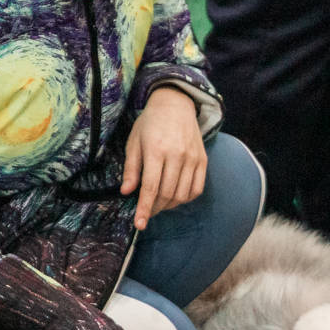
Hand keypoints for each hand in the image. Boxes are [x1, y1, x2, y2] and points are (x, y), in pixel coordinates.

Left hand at [122, 87, 207, 229]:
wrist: (176, 104)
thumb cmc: (150, 123)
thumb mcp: (134, 142)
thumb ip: (131, 168)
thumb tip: (126, 192)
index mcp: (156, 150)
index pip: (150, 187)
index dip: (144, 208)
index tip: (139, 224)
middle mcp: (177, 155)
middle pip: (167, 194)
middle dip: (155, 208)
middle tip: (146, 211)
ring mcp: (192, 158)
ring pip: (182, 194)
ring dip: (169, 205)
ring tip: (159, 203)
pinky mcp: (203, 160)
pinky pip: (197, 188)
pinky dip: (186, 198)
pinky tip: (175, 196)